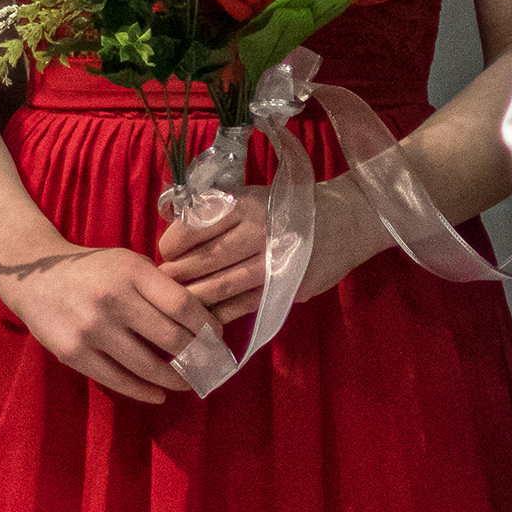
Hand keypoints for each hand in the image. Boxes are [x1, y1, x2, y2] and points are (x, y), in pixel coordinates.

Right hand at [0, 240, 209, 403]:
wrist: (34, 277)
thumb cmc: (93, 270)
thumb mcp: (128, 262)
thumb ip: (160, 285)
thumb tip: (202, 319)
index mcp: (131, 272)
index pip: (183, 305)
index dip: (206, 325)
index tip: (217, 336)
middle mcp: (112, 299)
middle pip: (171, 338)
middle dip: (197, 356)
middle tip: (208, 364)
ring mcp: (91, 329)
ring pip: (147, 366)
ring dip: (175, 379)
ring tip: (188, 382)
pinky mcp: (74, 353)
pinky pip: (118, 380)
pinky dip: (144, 391)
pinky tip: (158, 394)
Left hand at [155, 177, 393, 322]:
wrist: (346, 220)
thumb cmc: (289, 207)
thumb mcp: (253, 195)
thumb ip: (217, 211)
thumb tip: (171, 223)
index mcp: (246, 205)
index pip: (195, 227)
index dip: (173, 244)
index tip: (165, 252)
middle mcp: (258, 231)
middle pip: (204, 260)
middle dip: (178, 274)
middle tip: (165, 281)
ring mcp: (273, 262)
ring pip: (221, 286)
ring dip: (195, 297)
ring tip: (180, 301)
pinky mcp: (284, 287)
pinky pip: (243, 305)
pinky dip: (222, 313)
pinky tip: (208, 317)